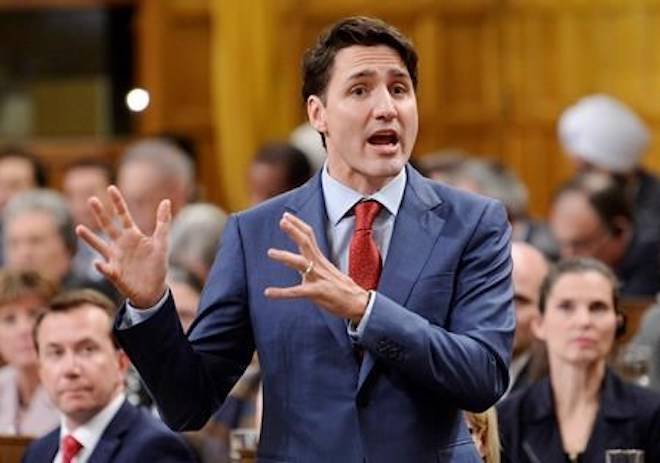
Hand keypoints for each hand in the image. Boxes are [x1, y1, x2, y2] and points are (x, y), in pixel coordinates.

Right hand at [76, 185, 169, 307]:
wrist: (153, 288)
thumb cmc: (156, 264)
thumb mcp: (162, 242)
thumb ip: (163, 222)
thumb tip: (166, 200)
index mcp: (132, 235)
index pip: (123, 216)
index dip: (118, 203)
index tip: (111, 188)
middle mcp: (120, 244)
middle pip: (108, 226)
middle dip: (100, 214)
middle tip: (92, 199)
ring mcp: (115, 258)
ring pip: (99, 246)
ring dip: (90, 238)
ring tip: (79, 228)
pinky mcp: (114, 274)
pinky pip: (106, 269)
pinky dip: (102, 267)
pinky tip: (98, 263)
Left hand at [264, 212, 368, 322]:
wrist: (358, 303)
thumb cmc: (342, 290)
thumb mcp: (327, 273)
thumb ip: (314, 267)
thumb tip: (302, 268)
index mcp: (320, 260)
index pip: (309, 237)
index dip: (298, 225)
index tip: (286, 216)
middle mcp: (318, 265)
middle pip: (306, 242)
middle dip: (294, 231)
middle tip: (282, 220)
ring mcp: (318, 278)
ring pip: (301, 263)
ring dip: (285, 256)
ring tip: (270, 252)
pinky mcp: (317, 292)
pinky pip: (296, 291)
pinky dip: (281, 292)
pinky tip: (268, 292)